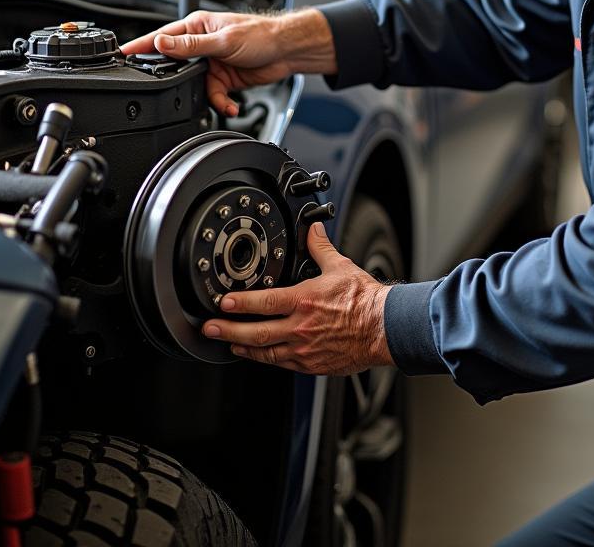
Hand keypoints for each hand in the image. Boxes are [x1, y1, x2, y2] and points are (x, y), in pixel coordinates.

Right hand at [120, 9, 334, 115]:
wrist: (287, 51)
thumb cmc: (260, 34)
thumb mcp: (223, 40)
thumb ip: (190, 45)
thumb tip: (161, 42)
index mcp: (197, 26)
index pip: (163, 36)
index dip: (142, 46)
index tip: (123, 54)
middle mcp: (201, 43)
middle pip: (176, 64)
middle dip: (176, 80)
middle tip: (170, 89)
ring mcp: (212, 62)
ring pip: (194, 85)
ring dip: (208, 95)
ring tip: (220, 98)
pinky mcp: (224, 78)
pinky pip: (213, 94)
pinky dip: (221, 102)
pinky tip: (230, 104)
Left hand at [201, 222, 393, 375]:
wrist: (384, 328)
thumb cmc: (365, 299)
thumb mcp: (340, 266)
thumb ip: (320, 247)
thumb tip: (313, 230)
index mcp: (304, 300)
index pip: (263, 302)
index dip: (239, 303)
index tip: (222, 302)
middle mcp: (300, 327)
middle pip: (255, 333)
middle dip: (227, 330)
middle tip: (209, 328)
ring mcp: (304, 349)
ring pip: (265, 352)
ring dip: (243, 347)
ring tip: (228, 342)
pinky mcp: (311, 364)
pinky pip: (281, 363)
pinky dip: (265, 359)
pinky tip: (257, 355)